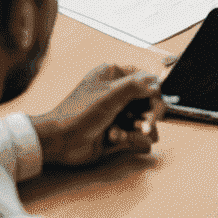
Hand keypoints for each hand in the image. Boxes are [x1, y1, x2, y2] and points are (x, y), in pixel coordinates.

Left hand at [28, 62, 167, 167]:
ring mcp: (116, 112)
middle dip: (147, 115)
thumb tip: (157, 84)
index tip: (156, 105)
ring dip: (137, 128)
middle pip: (147, 101)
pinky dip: (126, 137)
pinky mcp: (116, 130)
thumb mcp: (110, 94)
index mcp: (113, 75)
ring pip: (143, 120)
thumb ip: (137, 85)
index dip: (154, 93)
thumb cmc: (78, 113)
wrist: (60, 141)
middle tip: (146, 125)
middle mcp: (117, 92)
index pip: (145, 79)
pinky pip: (133, 134)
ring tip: (123, 133)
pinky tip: (113, 138)